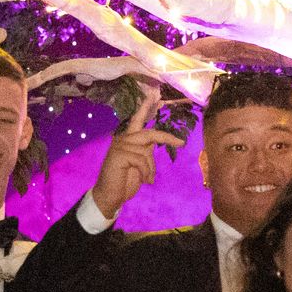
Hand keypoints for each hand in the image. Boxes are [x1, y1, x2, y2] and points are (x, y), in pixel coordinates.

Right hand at [95, 86, 180, 219]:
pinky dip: (146, 172)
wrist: (111, 196)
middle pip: (148, 133)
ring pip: (146, 151)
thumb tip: (156, 141)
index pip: (138, 119)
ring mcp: (119, 146)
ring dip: (151, 168)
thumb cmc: (125, 181)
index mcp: (128, 140)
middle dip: (165, 137)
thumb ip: (146, 151)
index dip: (146, 107)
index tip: (155, 96)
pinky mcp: (118, 154)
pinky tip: (144, 180)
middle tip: (181, 142)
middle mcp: (123, 139)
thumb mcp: (141, 164)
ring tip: (148, 179)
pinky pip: (141, 160)